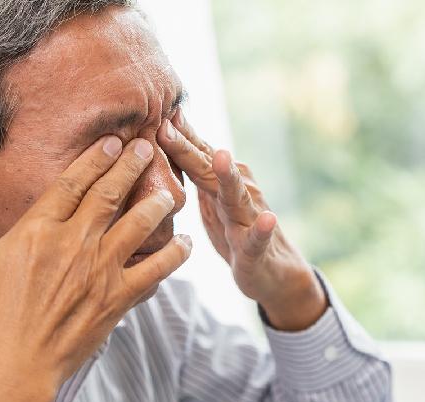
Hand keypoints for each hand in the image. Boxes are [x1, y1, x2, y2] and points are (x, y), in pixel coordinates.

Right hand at [0, 137, 191, 401]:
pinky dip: (173, 256)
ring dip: (156, 204)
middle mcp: (74, 243)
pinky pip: (154, 271)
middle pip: (108, 195)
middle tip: (148, 149)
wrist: (12, 366)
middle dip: (130, 166)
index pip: (71, 183)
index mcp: (38, 231)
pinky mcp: (116, 298)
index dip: (94, 158)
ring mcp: (98, 270)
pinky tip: (186, 245)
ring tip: (170, 192)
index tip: (112, 141)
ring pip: (137, 225)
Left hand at [157, 110, 326, 330]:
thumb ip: (195, 166)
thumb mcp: (211, 194)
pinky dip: (263, 229)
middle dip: (188, 148)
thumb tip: (167, 131)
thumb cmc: (235, 228)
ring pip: (237, 195)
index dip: (174, 133)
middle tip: (167, 127)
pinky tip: (268, 220)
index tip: (153, 110)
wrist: (272, 268)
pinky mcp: (257, 247)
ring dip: (229, 176)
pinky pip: (259, 238)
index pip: (195, 152)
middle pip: (208, 168)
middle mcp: (237, 191)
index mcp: (220, 180)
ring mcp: (249, 217)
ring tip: (221, 157)